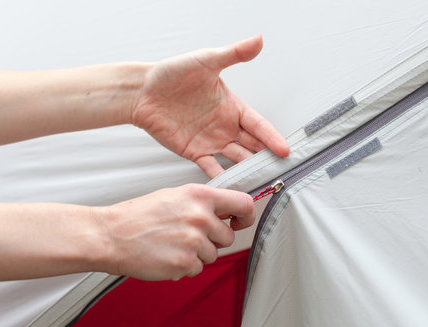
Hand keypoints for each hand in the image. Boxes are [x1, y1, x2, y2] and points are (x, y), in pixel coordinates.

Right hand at [101, 184, 253, 280]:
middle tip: (187, 235)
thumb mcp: (175, 196)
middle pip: (228, 237)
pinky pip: (197, 269)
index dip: (246, 216)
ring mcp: (193, 241)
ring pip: (213, 255)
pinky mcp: (185, 263)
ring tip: (172, 244)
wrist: (111, 235)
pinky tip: (166, 255)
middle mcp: (200, 217)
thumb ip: (203, 202)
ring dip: (197, 254)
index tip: (240, 222)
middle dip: (212, 240)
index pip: (243, 204)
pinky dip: (184, 266)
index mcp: (199, 196)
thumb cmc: (138, 216)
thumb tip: (227, 209)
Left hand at [132, 35, 288, 177]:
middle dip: (267, 157)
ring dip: (249, 170)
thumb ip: (234, 54)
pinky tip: (231, 186)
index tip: (284, 149)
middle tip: (281, 170)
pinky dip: (222, 178)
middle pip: (252, 145)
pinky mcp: (195, 152)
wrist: (143, 92)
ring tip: (261, 181)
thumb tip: (258, 40)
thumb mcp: (207, 60)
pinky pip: (212, 168)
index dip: (272, 137)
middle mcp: (225, 126)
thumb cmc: (172, 73)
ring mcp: (211, 141)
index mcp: (232, 106)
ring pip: (236, 159)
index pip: (259, 125)